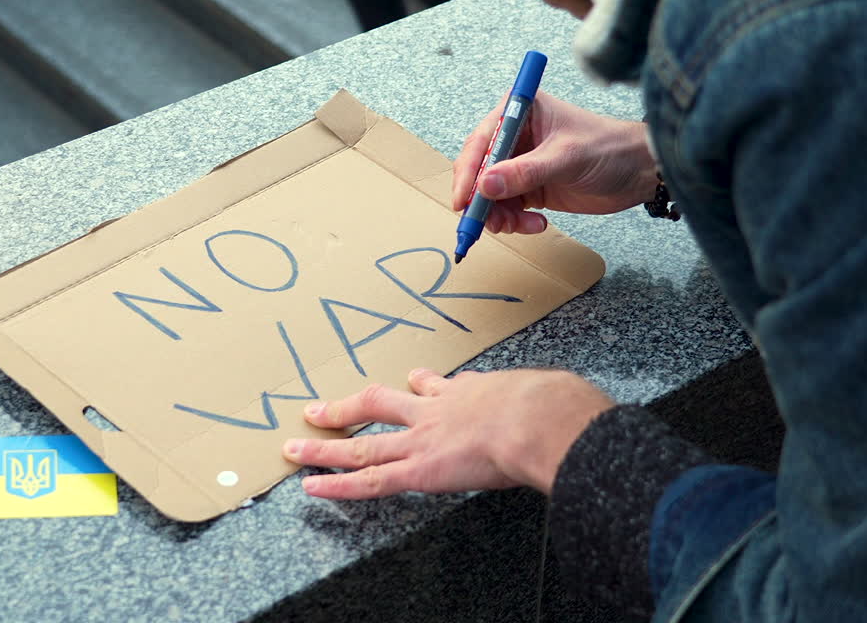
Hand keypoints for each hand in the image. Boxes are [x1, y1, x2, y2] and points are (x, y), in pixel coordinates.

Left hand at [283, 367, 614, 498]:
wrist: (544, 419)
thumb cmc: (556, 407)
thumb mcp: (549, 394)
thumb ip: (547, 400)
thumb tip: (571, 407)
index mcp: (471, 392)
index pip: (436, 388)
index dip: (419, 385)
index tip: (411, 380)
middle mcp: (437, 411)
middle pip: (382, 404)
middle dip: (349, 407)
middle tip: (320, 408)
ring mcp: (423, 439)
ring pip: (363, 442)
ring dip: (325, 445)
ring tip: (294, 446)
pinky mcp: (420, 470)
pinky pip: (369, 479)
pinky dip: (336, 483)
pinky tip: (310, 486)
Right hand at [452, 91, 656, 233]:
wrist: (639, 172)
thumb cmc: (609, 148)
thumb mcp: (566, 158)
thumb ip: (525, 172)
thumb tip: (485, 185)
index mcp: (519, 111)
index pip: (481, 141)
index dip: (468, 171)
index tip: (464, 199)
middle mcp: (515, 136)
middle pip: (478, 171)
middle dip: (481, 200)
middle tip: (489, 222)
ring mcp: (520, 163)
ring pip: (489, 195)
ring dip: (499, 215)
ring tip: (522, 225)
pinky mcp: (528, 187)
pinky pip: (506, 209)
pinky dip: (514, 222)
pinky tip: (537, 224)